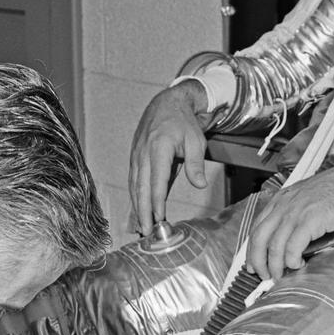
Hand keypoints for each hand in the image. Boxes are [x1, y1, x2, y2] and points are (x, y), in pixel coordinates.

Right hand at [128, 80, 209, 232]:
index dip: (156, 202)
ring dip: (137, 208)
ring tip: (141, 227)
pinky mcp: (135, 159)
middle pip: (140, 188)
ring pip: (134, 187)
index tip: (159, 218)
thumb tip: (199, 184)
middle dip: (143, 212)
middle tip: (147, 231)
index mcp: (158, 148)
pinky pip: (133, 181)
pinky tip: (138, 212)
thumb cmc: (183, 122)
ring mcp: (136, 156)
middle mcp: (143, 154)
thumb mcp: (196, 140)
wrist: (167, 104)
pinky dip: (135, 198)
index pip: (156, 181)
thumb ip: (196, 164)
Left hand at [247, 152, 333, 279]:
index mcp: (281, 199)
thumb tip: (289, 241)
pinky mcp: (311, 219)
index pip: (257, 228)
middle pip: (259, 238)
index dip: (252, 250)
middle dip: (258, 261)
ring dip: (275, 265)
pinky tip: (298, 263)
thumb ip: (294, 215)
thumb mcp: (307, 198)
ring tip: (280, 275)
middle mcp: (284, 205)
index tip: (253, 264)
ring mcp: (296, 212)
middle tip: (264, 275)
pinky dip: (292, 259)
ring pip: (274, 245)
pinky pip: (293, 246)